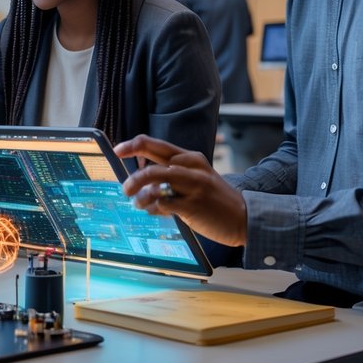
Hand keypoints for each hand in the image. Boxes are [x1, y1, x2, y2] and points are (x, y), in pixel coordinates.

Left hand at [114, 134, 247, 246]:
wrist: (244, 217)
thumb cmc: (214, 198)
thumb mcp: (197, 178)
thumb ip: (172, 174)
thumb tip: (142, 178)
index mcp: (190, 158)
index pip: (156, 145)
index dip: (133, 145)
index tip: (117, 150)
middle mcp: (191, 168)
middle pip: (153, 164)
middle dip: (134, 177)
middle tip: (125, 188)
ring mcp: (193, 186)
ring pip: (155, 183)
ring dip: (141, 195)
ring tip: (138, 204)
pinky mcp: (193, 205)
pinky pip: (163, 204)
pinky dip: (154, 209)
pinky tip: (155, 212)